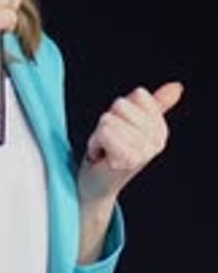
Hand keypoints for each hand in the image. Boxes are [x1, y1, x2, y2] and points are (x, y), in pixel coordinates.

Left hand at [78, 81, 183, 204]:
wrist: (96, 186)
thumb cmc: (112, 151)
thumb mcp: (132, 123)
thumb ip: (155, 104)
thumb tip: (177, 86)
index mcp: (161, 130)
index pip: (139, 95)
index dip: (121, 109)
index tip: (120, 129)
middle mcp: (157, 141)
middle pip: (121, 105)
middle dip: (108, 121)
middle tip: (110, 142)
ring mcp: (145, 152)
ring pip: (109, 118)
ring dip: (99, 134)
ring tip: (105, 149)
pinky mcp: (128, 159)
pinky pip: (104, 131)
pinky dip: (95, 142)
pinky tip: (101, 156)